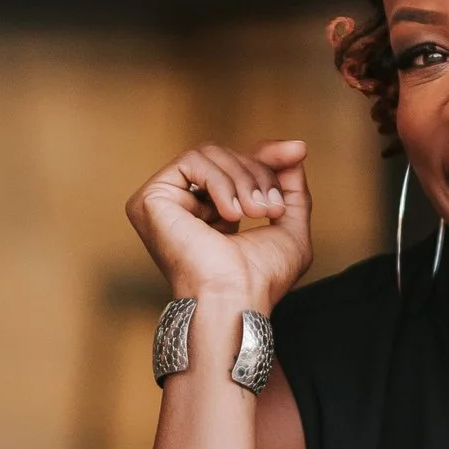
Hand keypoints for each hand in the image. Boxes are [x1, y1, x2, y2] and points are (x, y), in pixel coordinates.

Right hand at [127, 138, 313, 312]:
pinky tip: (230, 215)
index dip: (267, 156)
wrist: (237, 299)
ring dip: (243, 180)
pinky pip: (191, 161)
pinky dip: (219, 183)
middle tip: (271, 209)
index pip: (234, 164)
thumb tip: (295, 149)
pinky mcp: (150, 199)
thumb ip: (291, 188)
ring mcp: (163, 202)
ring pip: (209, 154)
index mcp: (209, 213)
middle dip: (258, 174)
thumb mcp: (290, 227)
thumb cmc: (261, 280)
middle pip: (225, 155)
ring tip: (254, 213)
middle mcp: (183, 205)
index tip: (298, 151)